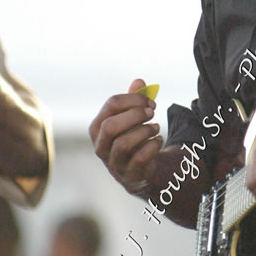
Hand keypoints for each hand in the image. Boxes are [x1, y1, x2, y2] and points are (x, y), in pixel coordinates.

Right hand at [89, 78, 161, 194]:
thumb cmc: (132, 137)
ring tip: (156, 127)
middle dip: (135, 115)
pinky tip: (158, 140)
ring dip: (145, 130)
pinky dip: (153, 146)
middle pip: (110, 126)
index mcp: (97, 127)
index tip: (150, 101)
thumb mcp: (132, 117)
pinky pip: (140, 158)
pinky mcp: (129, 173)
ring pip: (123, 143)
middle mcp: (100, 145)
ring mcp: (113, 162)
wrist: (138, 169)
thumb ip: (134, 99)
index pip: (111, 105)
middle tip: (152, 112)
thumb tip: (139, 82)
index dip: (133, 99)